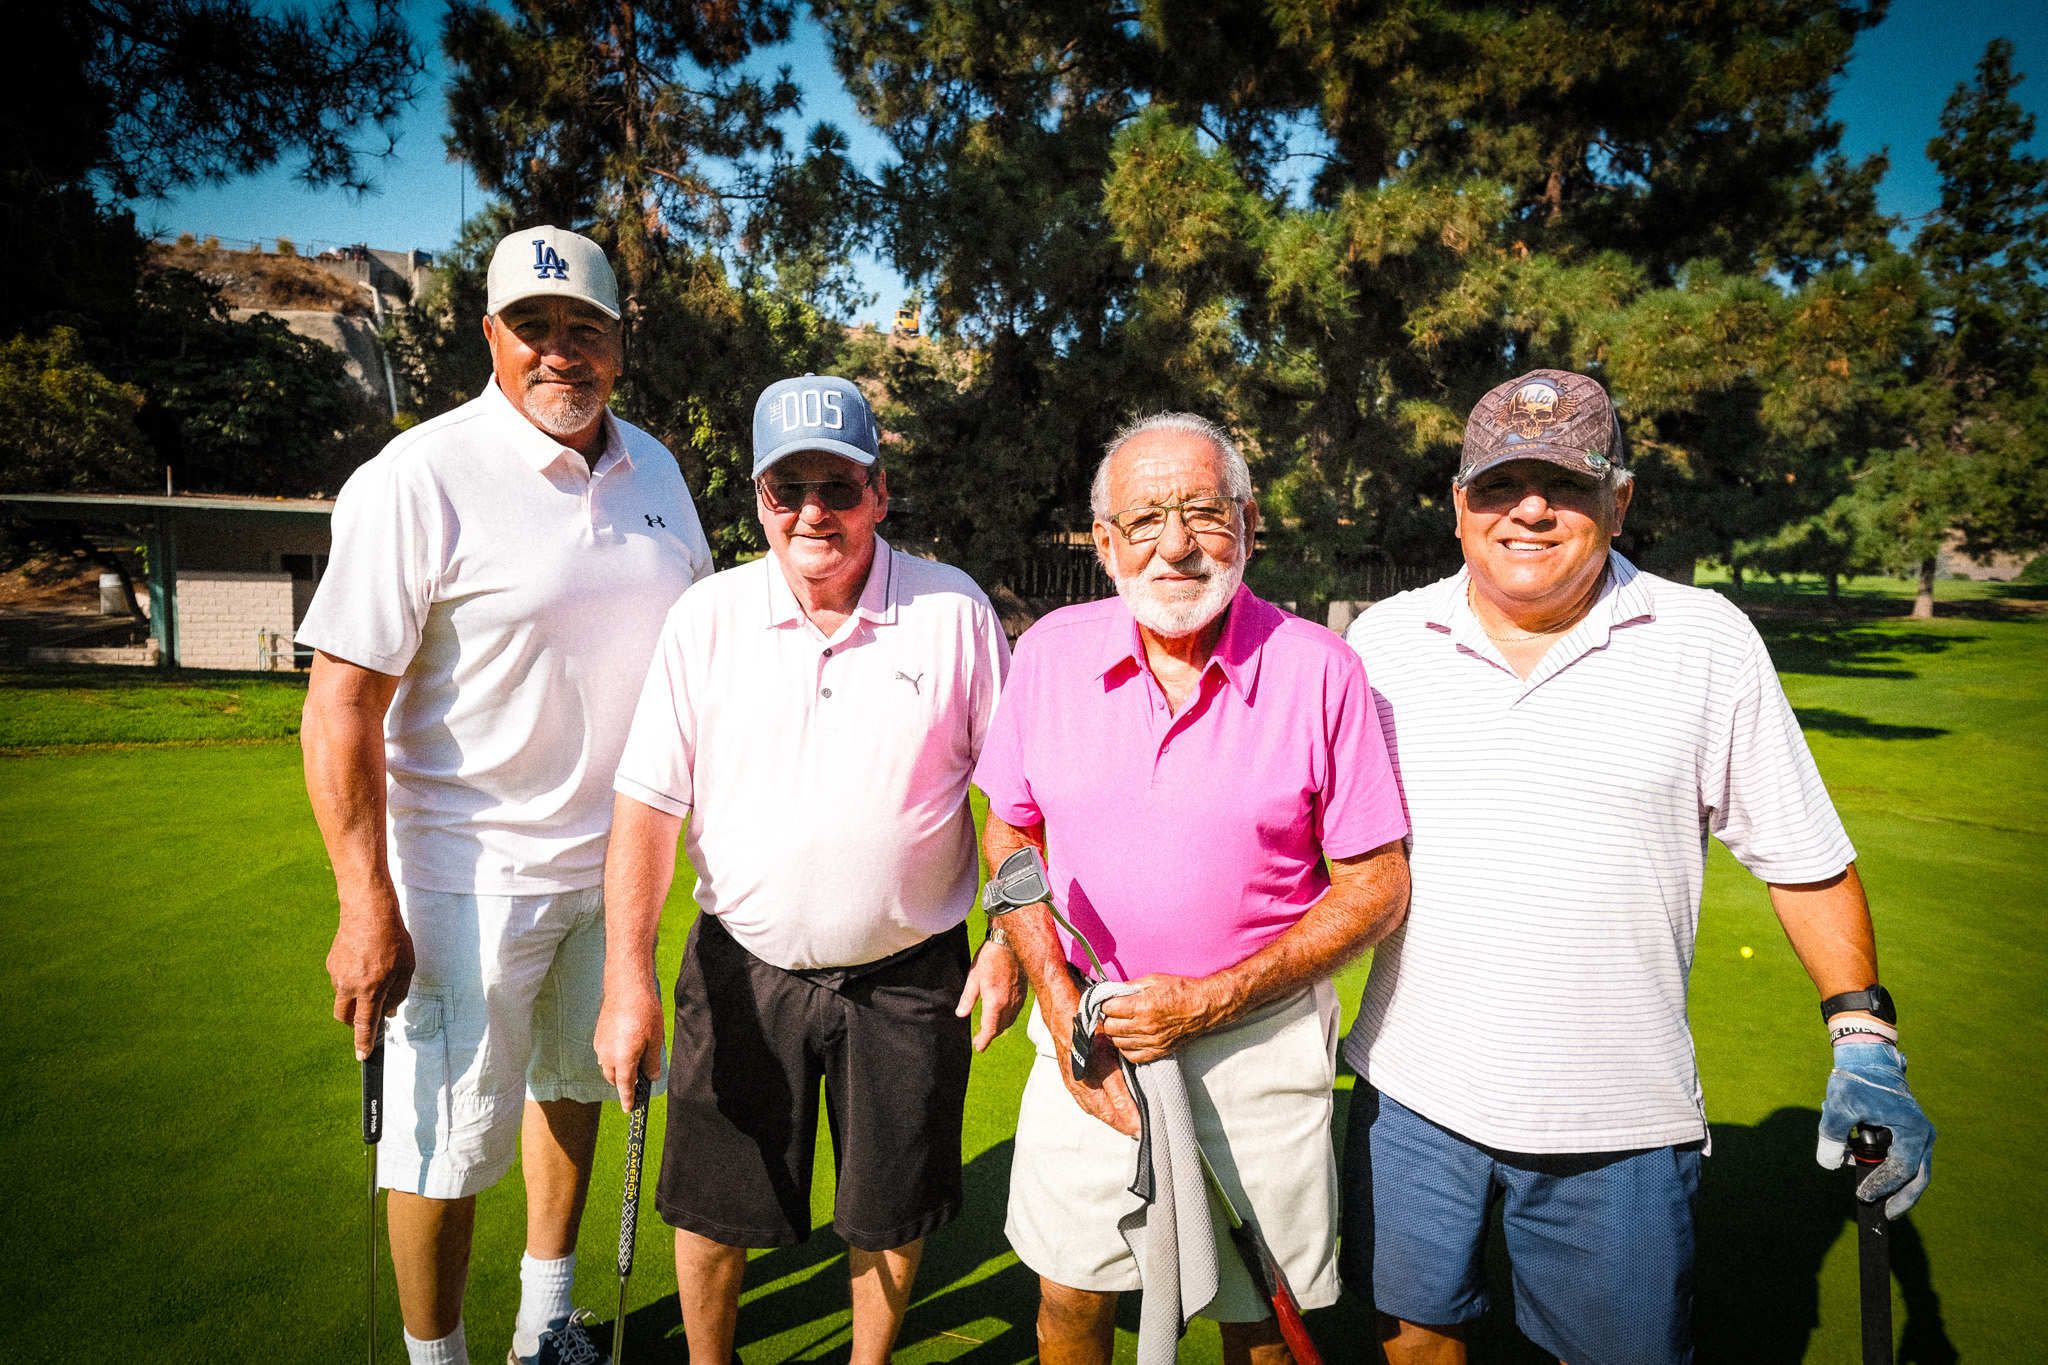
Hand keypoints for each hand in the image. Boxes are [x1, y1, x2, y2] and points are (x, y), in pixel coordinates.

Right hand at [326, 892, 413, 1060]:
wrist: (368, 911)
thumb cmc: (393, 939)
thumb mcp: (406, 968)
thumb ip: (397, 994)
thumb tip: (388, 1013)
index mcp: (370, 989)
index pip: (365, 1024)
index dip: (363, 1042)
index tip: (362, 1056)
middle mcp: (348, 985)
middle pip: (345, 1017)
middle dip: (355, 1023)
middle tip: (370, 1015)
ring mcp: (336, 974)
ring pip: (343, 997)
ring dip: (356, 997)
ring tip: (375, 973)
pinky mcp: (331, 963)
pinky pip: (341, 980)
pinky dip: (352, 979)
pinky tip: (366, 961)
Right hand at [596, 980, 666, 1111]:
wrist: (626, 988)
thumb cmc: (644, 1012)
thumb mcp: (655, 1040)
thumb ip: (652, 1062)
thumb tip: (652, 1077)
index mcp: (622, 1059)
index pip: (624, 1087)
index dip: (627, 1099)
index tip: (628, 1109)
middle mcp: (607, 1055)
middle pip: (614, 1079)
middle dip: (625, 1082)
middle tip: (640, 1078)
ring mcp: (600, 1045)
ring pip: (608, 1067)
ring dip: (619, 1069)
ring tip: (636, 1058)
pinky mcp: (598, 1036)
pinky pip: (605, 1054)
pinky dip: (614, 1057)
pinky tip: (627, 1045)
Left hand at [955, 937, 1027, 1051]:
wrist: (1010, 943)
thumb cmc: (990, 958)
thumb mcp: (973, 978)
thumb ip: (967, 999)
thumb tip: (961, 1014)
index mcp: (995, 1002)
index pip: (990, 1029)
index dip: (984, 1041)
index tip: (978, 1048)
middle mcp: (1009, 1004)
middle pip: (1000, 1027)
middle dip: (990, 1035)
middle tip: (980, 1040)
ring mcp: (1018, 999)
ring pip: (1010, 1021)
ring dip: (1000, 1027)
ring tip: (990, 1029)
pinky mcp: (1023, 993)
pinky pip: (1016, 1012)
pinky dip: (1008, 1018)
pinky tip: (1002, 1014)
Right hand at [1047, 998, 1141, 1137]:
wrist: (1059, 1001)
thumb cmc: (1087, 1016)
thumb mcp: (1108, 1040)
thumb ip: (1119, 1070)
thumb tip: (1131, 1101)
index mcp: (1093, 1072)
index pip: (1115, 1105)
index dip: (1130, 1119)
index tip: (1144, 1128)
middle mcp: (1082, 1080)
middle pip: (1104, 1112)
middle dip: (1122, 1124)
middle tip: (1140, 1132)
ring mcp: (1073, 1079)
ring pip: (1094, 1108)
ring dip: (1111, 1119)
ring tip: (1126, 1126)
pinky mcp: (1069, 1075)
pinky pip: (1085, 1100)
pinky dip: (1098, 1109)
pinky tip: (1106, 1111)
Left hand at [1097, 973, 1226, 1062]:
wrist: (1204, 1007)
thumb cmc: (1180, 991)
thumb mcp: (1153, 980)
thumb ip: (1129, 987)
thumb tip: (1110, 991)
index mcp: (1142, 1006)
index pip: (1108, 1008)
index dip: (1107, 1002)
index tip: (1111, 1000)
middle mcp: (1145, 1026)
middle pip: (1110, 1027)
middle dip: (1110, 1017)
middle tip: (1116, 1011)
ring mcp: (1151, 1042)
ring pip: (1117, 1042)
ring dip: (1117, 1033)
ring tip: (1125, 1023)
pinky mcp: (1157, 1052)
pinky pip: (1131, 1056)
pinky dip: (1127, 1047)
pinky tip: (1132, 1037)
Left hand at [1817, 1041, 1935, 1217]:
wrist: (1865, 1055)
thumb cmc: (1855, 1079)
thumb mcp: (1840, 1107)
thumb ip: (1833, 1137)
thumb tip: (1829, 1164)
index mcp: (1914, 1131)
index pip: (1902, 1170)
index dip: (1883, 1186)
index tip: (1863, 1196)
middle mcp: (1922, 1135)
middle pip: (1917, 1177)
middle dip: (1901, 1198)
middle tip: (1884, 1214)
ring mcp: (1916, 1133)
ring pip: (1909, 1168)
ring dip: (1887, 1179)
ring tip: (1865, 1189)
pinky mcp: (1905, 1131)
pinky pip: (1898, 1155)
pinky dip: (1881, 1163)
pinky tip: (1856, 1161)